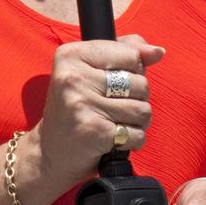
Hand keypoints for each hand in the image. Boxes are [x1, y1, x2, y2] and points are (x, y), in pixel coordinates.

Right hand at [34, 34, 163, 189]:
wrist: (48, 153)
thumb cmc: (74, 109)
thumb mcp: (89, 72)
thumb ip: (124, 53)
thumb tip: (158, 51)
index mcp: (71, 54)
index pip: (130, 54)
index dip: (132, 72)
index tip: (111, 84)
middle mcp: (74, 77)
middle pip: (140, 82)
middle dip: (136, 99)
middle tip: (112, 108)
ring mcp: (83, 104)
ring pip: (143, 109)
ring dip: (136, 122)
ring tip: (115, 123)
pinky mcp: (94, 131)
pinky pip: (137, 133)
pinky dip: (132, 140)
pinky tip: (113, 139)